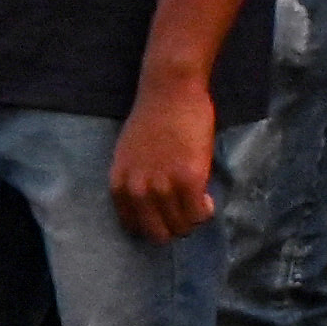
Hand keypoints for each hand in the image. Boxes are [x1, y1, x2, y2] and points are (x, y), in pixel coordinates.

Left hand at [110, 70, 220, 242]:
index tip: (166, 215)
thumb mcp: (129, 157)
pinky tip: (207, 197)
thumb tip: (150, 206)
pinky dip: (205, 211)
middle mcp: (138, 192)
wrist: (169, 91)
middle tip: (185, 211)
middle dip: (174, 227)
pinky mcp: (189, 181)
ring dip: (192, 218)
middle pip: (158, 234)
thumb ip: (135, 182)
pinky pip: (199, 214)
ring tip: (197, 201)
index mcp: (119, 186)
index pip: (134, 227)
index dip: (154, 224)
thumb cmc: (151, 119)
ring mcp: (163, 188)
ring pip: (182, 226)